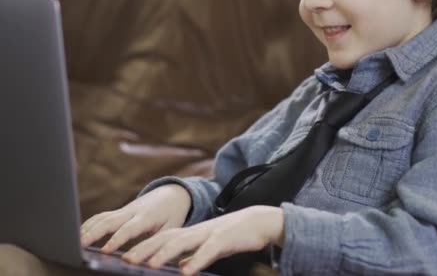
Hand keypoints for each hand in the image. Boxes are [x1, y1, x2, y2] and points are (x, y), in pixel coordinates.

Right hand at [80, 184, 191, 252]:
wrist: (173, 194)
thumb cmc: (173, 214)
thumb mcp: (172, 228)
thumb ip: (158, 242)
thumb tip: (150, 260)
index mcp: (146, 217)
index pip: (129, 229)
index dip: (117, 240)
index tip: (105, 251)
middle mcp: (132, 212)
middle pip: (109, 220)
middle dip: (94, 233)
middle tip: (79, 245)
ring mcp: (124, 210)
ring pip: (102, 217)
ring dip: (87, 229)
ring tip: (73, 243)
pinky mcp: (119, 212)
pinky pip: (101, 217)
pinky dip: (89, 224)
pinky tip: (79, 236)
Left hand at [122, 206, 284, 275]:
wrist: (259, 221)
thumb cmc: (232, 236)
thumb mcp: (208, 246)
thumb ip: (192, 256)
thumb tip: (178, 268)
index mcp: (190, 233)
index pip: (161, 238)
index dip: (142, 246)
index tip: (122, 256)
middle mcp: (195, 231)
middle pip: (166, 237)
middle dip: (145, 248)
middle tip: (126, 260)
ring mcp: (209, 233)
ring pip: (182, 242)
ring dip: (165, 254)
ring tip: (150, 265)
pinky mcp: (224, 239)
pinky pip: (208, 251)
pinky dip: (196, 261)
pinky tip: (186, 272)